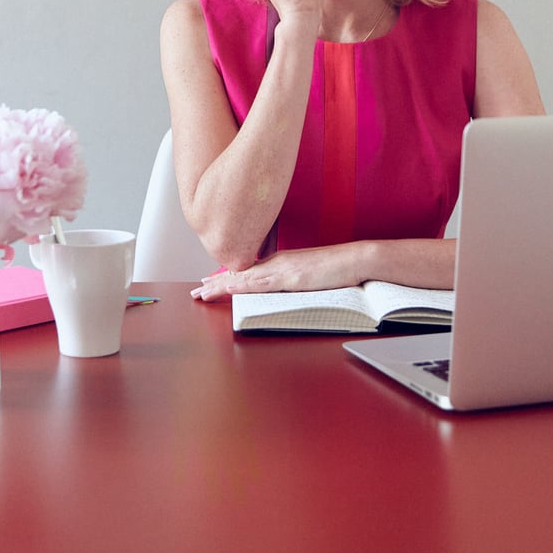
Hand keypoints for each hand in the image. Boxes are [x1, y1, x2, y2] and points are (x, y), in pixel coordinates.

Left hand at [190, 243, 364, 301]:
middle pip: (240, 273)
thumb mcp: (309, 277)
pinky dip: (243, 285)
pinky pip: (262, 282)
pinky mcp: (292, 277)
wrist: (357, 259)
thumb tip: (280, 291)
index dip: (227, 277)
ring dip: (221, 286)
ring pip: (245, 278)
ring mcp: (283, 268)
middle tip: (196, 291)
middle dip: (216, 283)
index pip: (247, 270)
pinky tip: (229, 287)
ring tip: (202, 293)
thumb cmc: (338, 268)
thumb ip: (292, 282)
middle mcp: (277, 262)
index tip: (209, 282)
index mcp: (281, 262)